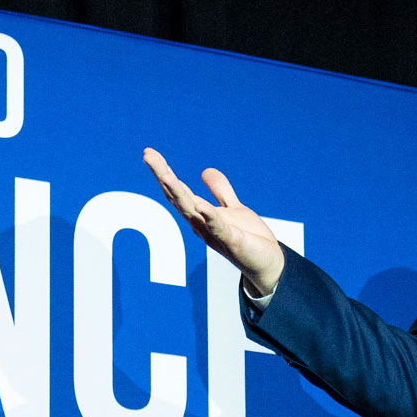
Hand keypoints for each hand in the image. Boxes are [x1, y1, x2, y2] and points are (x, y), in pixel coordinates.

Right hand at [143, 148, 286, 294]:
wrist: (268, 263)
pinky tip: (201, 205)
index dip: (164, 171)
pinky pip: (218, 228)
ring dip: (178, 193)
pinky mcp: (232, 241)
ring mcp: (214, 233)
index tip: (149, 152)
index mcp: (201, 214)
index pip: (178, 190)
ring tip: (165, 176)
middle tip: (147, 155)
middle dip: (163, 175)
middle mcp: (201, 223)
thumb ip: (220, 191)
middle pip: (178, 196)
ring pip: (191, 210)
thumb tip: (205, 171)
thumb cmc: (249, 238)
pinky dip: (210, 217)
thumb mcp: (233, 208)